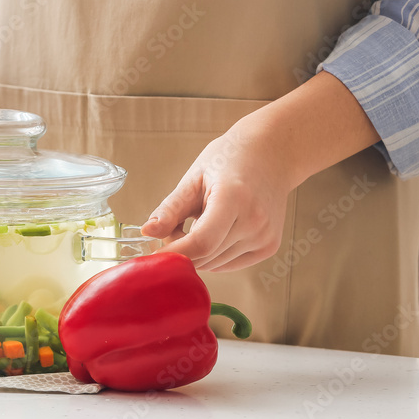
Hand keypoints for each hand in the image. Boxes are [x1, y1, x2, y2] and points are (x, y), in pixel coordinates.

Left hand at [140, 72, 381, 272]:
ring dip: (197, 253)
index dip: (174, 253)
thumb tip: (147, 233)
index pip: (201, 242)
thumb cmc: (231, 159)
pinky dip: (214, 255)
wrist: (271, 154)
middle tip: (172, 229)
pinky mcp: (269, 247)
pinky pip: (229, 264)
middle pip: (206, 256)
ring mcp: (265, 237)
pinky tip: (214, 231)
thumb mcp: (194, 177)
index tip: (153, 254)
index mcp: (234, 198)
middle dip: (181, 251)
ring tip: (196, 223)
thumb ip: (171, 209)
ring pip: (215, 264)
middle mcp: (255, 221)